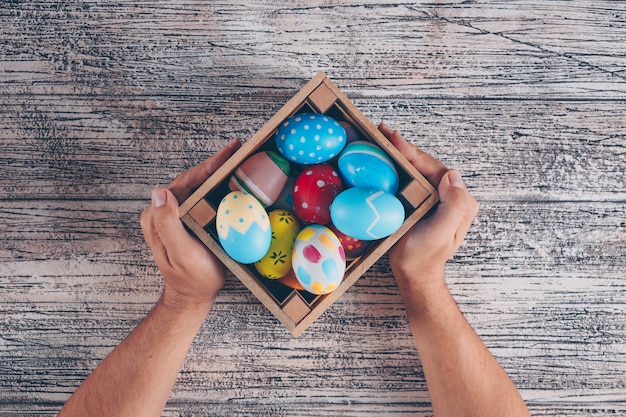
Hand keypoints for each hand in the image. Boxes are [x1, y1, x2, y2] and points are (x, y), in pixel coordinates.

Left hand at [140, 139, 241, 308]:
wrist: (193, 297)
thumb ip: (168, 224)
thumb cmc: (193, 278)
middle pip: (191, 179)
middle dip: (215, 163)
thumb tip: (160, 191)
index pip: (184, 182)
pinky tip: (232, 178)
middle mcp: (162, 211)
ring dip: (217, 171)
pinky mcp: (185, 219)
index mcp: (157, 216)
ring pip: (196, 185)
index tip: (228, 153)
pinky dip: (217, 184)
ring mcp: (174, 214)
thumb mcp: (181, 253)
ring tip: (237, 157)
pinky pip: (201, 195)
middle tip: (238, 149)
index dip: (207, 166)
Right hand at [378, 123, 477, 291]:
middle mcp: (447, 195)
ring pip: (415, 169)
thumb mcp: (443, 231)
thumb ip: (453, 204)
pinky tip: (382, 157)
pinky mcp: (418, 202)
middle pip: (424, 164)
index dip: (413, 152)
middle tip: (382, 131)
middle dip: (404, 147)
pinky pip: (407, 179)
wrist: (413, 274)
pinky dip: (394, 166)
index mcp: (458, 199)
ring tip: (380, 136)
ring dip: (398, 152)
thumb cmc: (425, 255)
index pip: (434, 167)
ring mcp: (432, 198)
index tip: (393, 139)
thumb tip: (451, 175)